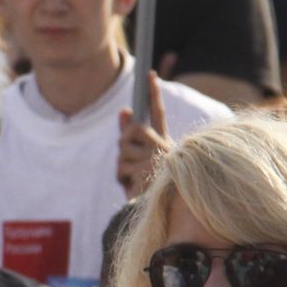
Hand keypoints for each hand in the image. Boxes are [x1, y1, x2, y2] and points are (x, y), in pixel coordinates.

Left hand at [117, 71, 171, 196]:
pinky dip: (121, 178)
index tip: (149, 74)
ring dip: (121, 166)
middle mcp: (165, 148)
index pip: (157, 113)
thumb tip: (125, 111)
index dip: (153, 94)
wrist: (156, 213)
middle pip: (133, 129)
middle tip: (131, 160)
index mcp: (164, 143)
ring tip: (135, 179)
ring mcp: (157, 159)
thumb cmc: (146, 185)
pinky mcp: (148, 171)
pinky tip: (134, 187)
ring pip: (123, 149)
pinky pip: (121, 168)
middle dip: (124, 142)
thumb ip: (130, 135)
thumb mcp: (137, 157)